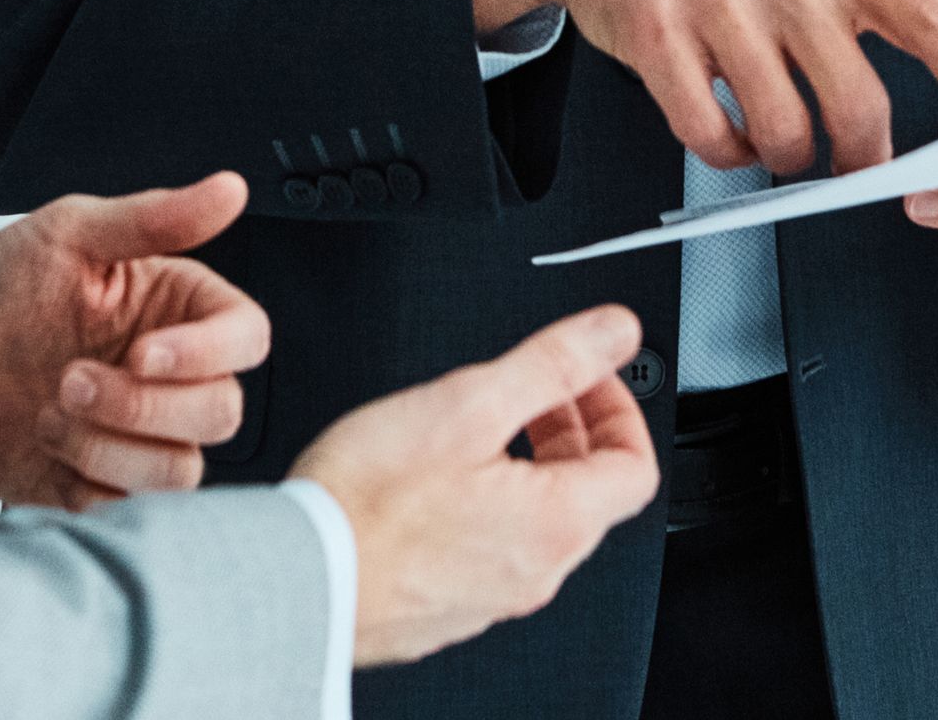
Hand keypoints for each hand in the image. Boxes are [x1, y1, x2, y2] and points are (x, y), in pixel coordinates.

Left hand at [0, 171, 268, 508]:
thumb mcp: (70, 232)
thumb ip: (155, 217)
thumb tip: (231, 187)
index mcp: (177, 307)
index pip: (246, 336)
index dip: (208, 352)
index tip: (141, 353)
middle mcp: (171, 374)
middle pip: (222, 411)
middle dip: (142, 405)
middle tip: (67, 379)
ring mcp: (139, 435)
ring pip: (181, 470)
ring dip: (111, 446)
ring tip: (49, 411)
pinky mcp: (102, 485)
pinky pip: (129, 508)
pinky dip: (87, 480)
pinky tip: (44, 442)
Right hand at [292, 304, 658, 666]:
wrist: (301, 577)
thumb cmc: (371, 501)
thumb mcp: (470, 402)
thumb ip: (552, 362)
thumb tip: (615, 333)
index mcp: (557, 523)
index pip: (636, 467)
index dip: (620, 408)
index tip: (589, 375)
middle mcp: (537, 571)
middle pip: (591, 492)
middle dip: (571, 427)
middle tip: (535, 389)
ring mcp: (494, 595)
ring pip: (542, 519)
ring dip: (531, 461)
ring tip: (481, 422)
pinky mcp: (452, 604)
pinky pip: (497, 547)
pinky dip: (492, 500)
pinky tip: (441, 474)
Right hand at [474, 0, 937, 176]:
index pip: (931, 19)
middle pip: (858, 107)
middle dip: (860, 157)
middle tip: (848, 160)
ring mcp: (715, 1)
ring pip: (783, 134)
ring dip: (785, 157)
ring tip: (773, 134)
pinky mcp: (654, 35)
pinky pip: (708, 136)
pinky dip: (724, 153)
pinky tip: (722, 128)